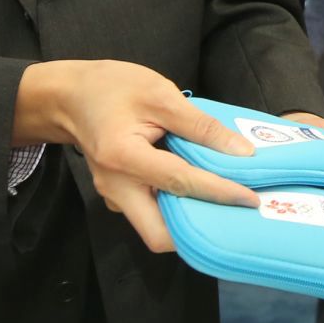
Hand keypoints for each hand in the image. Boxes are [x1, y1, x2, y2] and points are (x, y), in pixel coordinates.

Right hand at [16, 60, 258, 252]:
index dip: (219, 193)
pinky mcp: (120, 196)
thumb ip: (202, 126)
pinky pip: (151, 212)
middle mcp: (115, 188)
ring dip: (190, 220)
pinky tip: (201, 189)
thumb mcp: (161, 95)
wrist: (72, 96)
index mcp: (123, 157)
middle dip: (197, 230)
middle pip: (158, 234)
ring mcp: (114, 196)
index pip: (180, 183)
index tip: (251, 199)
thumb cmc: (113, 88)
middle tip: (234, 213)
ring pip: (155, 227)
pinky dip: (177, 207)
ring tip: (225, 202)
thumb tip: (242, 152)